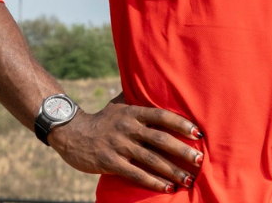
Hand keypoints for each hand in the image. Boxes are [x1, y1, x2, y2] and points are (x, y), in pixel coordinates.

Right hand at [47, 93, 203, 193]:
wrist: (71, 133)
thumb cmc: (101, 120)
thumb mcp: (118, 104)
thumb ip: (136, 97)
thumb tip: (155, 83)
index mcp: (132, 112)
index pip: (162, 116)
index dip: (181, 124)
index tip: (198, 133)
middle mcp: (128, 128)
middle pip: (160, 140)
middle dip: (182, 151)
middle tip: (200, 160)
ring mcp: (119, 146)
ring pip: (151, 160)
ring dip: (172, 171)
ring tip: (188, 179)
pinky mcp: (110, 162)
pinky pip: (136, 174)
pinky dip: (153, 182)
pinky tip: (167, 187)